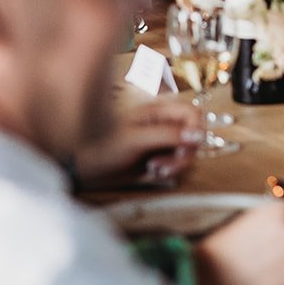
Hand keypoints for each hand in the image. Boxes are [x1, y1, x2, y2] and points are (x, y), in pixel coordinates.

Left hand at [71, 99, 203, 188]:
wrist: (86, 168)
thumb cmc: (104, 147)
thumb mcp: (136, 139)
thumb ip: (168, 135)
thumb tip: (197, 135)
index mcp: (158, 112)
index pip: (193, 113)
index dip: (197, 128)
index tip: (188, 145)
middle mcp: (164, 125)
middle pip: (195, 134)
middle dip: (185, 152)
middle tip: (165, 163)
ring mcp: (163, 142)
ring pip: (188, 151)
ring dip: (177, 164)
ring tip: (155, 169)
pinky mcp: (160, 157)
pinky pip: (178, 163)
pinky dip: (171, 170)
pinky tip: (153, 172)